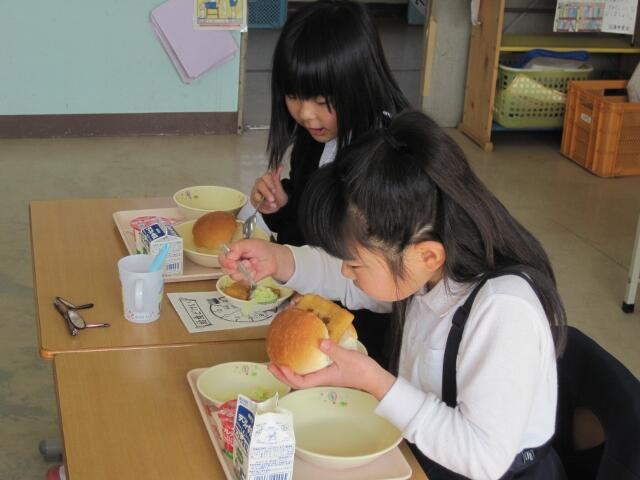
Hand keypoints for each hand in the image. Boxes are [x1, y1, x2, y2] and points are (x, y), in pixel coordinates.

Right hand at [218, 239, 294, 283]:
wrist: (274, 258)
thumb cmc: (261, 249)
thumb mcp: (250, 243)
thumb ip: (238, 247)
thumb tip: (230, 255)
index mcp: (232, 253)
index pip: (221, 258)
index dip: (224, 261)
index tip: (232, 260)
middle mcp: (233, 263)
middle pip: (224, 269)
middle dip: (235, 267)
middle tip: (246, 262)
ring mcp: (239, 272)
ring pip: (233, 276)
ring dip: (244, 270)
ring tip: (252, 264)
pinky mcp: (246, 279)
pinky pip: (243, 281)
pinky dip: (250, 276)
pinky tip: (255, 271)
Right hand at [250, 165, 287, 213]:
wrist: (277, 206)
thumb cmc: (278, 196)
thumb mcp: (279, 188)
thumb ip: (277, 177)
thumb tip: (280, 165)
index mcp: (266, 179)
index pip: (266, 177)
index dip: (270, 184)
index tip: (275, 191)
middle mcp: (259, 183)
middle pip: (259, 185)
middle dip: (266, 193)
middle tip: (273, 199)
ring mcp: (255, 191)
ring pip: (256, 195)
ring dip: (265, 201)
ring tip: (273, 205)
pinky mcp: (253, 199)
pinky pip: (255, 202)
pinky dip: (263, 206)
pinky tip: (269, 207)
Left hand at [268, 340, 396, 400]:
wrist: (375, 378)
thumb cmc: (362, 370)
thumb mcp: (347, 357)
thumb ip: (333, 349)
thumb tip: (319, 341)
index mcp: (323, 378)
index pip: (300, 381)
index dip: (287, 376)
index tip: (278, 366)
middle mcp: (321, 379)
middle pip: (297, 381)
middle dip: (282, 374)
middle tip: (270, 364)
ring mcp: (324, 376)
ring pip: (302, 376)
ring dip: (289, 371)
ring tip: (279, 362)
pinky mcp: (328, 371)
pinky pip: (309, 370)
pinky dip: (300, 365)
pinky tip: (298, 357)